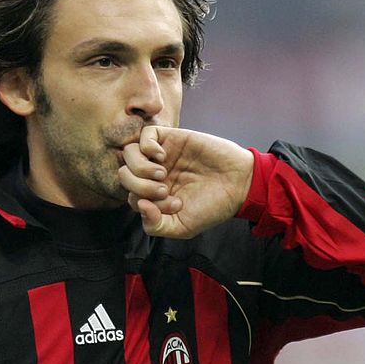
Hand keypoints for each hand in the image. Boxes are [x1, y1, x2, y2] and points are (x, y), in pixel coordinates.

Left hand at [118, 125, 254, 238]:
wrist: (239, 184)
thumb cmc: (212, 207)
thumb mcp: (182, 227)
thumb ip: (155, 225)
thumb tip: (139, 204)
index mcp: (154, 196)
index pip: (130, 196)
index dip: (144, 203)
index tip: (171, 205)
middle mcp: (153, 175)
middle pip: (124, 175)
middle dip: (139, 186)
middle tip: (165, 190)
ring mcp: (161, 156)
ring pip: (129, 154)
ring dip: (140, 168)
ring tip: (162, 174)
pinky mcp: (171, 138)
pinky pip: (144, 136)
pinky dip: (146, 148)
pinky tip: (162, 157)